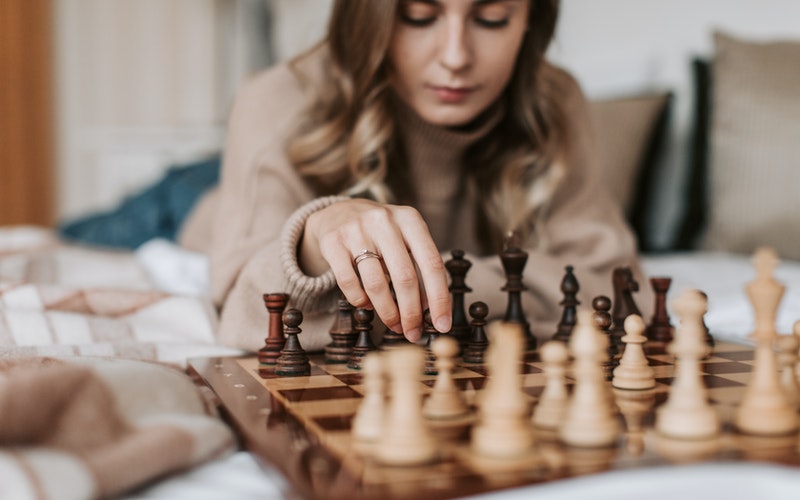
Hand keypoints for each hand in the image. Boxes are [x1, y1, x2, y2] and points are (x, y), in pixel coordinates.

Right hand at [301, 199, 451, 341]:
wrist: (338, 212)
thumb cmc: (381, 233)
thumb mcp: (405, 240)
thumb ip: (419, 268)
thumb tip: (431, 310)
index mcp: (410, 219)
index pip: (432, 264)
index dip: (440, 298)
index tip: (442, 325)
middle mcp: (385, 221)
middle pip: (405, 277)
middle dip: (411, 312)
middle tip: (413, 332)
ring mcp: (357, 230)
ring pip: (376, 284)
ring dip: (388, 312)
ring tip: (393, 324)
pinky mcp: (333, 242)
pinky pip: (349, 283)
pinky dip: (361, 301)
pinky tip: (368, 305)